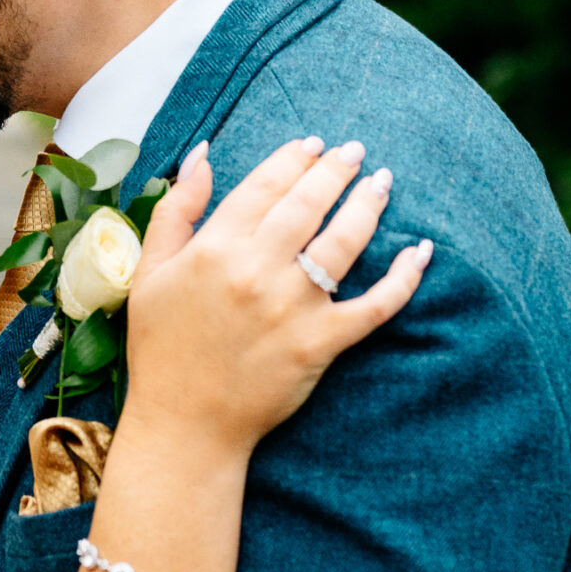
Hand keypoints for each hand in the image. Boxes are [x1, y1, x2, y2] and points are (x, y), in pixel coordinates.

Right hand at [123, 136, 430, 449]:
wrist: (185, 425)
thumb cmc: (161, 348)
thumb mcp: (150, 273)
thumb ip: (176, 209)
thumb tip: (202, 154)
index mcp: (214, 249)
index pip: (264, 186)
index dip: (293, 159)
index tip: (312, 145)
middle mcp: (256, 271)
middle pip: (308, 204)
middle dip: (337, 170)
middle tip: (355, 152)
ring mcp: (293, 307)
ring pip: (344, 242)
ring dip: (368, 205)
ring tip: (381, 183)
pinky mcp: (321, 343)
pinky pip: (375, 305)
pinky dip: (403, 278)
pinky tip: (421, 252)